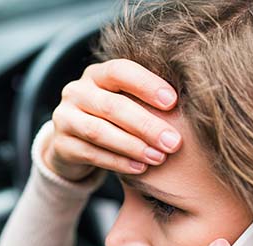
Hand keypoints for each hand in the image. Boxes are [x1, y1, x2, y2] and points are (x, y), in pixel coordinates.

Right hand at [44, 59, 182, 180]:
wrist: (73, 144)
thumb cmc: (112, 120)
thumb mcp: (125, 102)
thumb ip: (146, 100)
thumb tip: (191, 104)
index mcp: (96, 74)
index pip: (120, 71)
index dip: (146, 84)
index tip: (173, 102)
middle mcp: (76, 92)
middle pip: (111, 106)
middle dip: (146, 124)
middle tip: (173, 142)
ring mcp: (64, 118)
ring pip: (98, 131)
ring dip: (132, 146)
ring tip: (158, 157)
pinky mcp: (61, 145)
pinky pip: (91, 154)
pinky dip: (118, 162)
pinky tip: (140, 168)